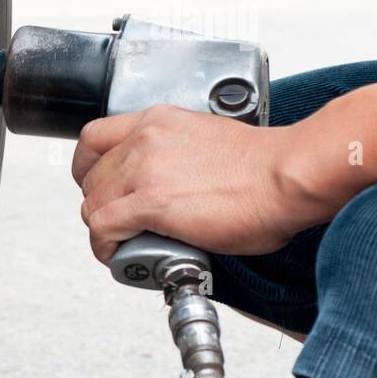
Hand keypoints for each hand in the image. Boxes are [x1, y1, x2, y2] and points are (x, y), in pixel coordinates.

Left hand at [71, 106, 330, 262]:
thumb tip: (170, 186)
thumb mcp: (207, 143)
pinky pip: (104, 228)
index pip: (94, 138)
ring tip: (123, 246)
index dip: (87, 168)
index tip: (96, 186)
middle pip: (91, 177)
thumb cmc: (267, 167)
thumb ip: (177, 157)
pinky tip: (119, 256)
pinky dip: (105, 246)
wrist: (290, 175)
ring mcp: (145, 169)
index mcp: (158, 121)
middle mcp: (145, 139)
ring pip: (94, 205)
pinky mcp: (151, 201)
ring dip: (103, 230)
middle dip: (99, 205)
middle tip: (119, 226)